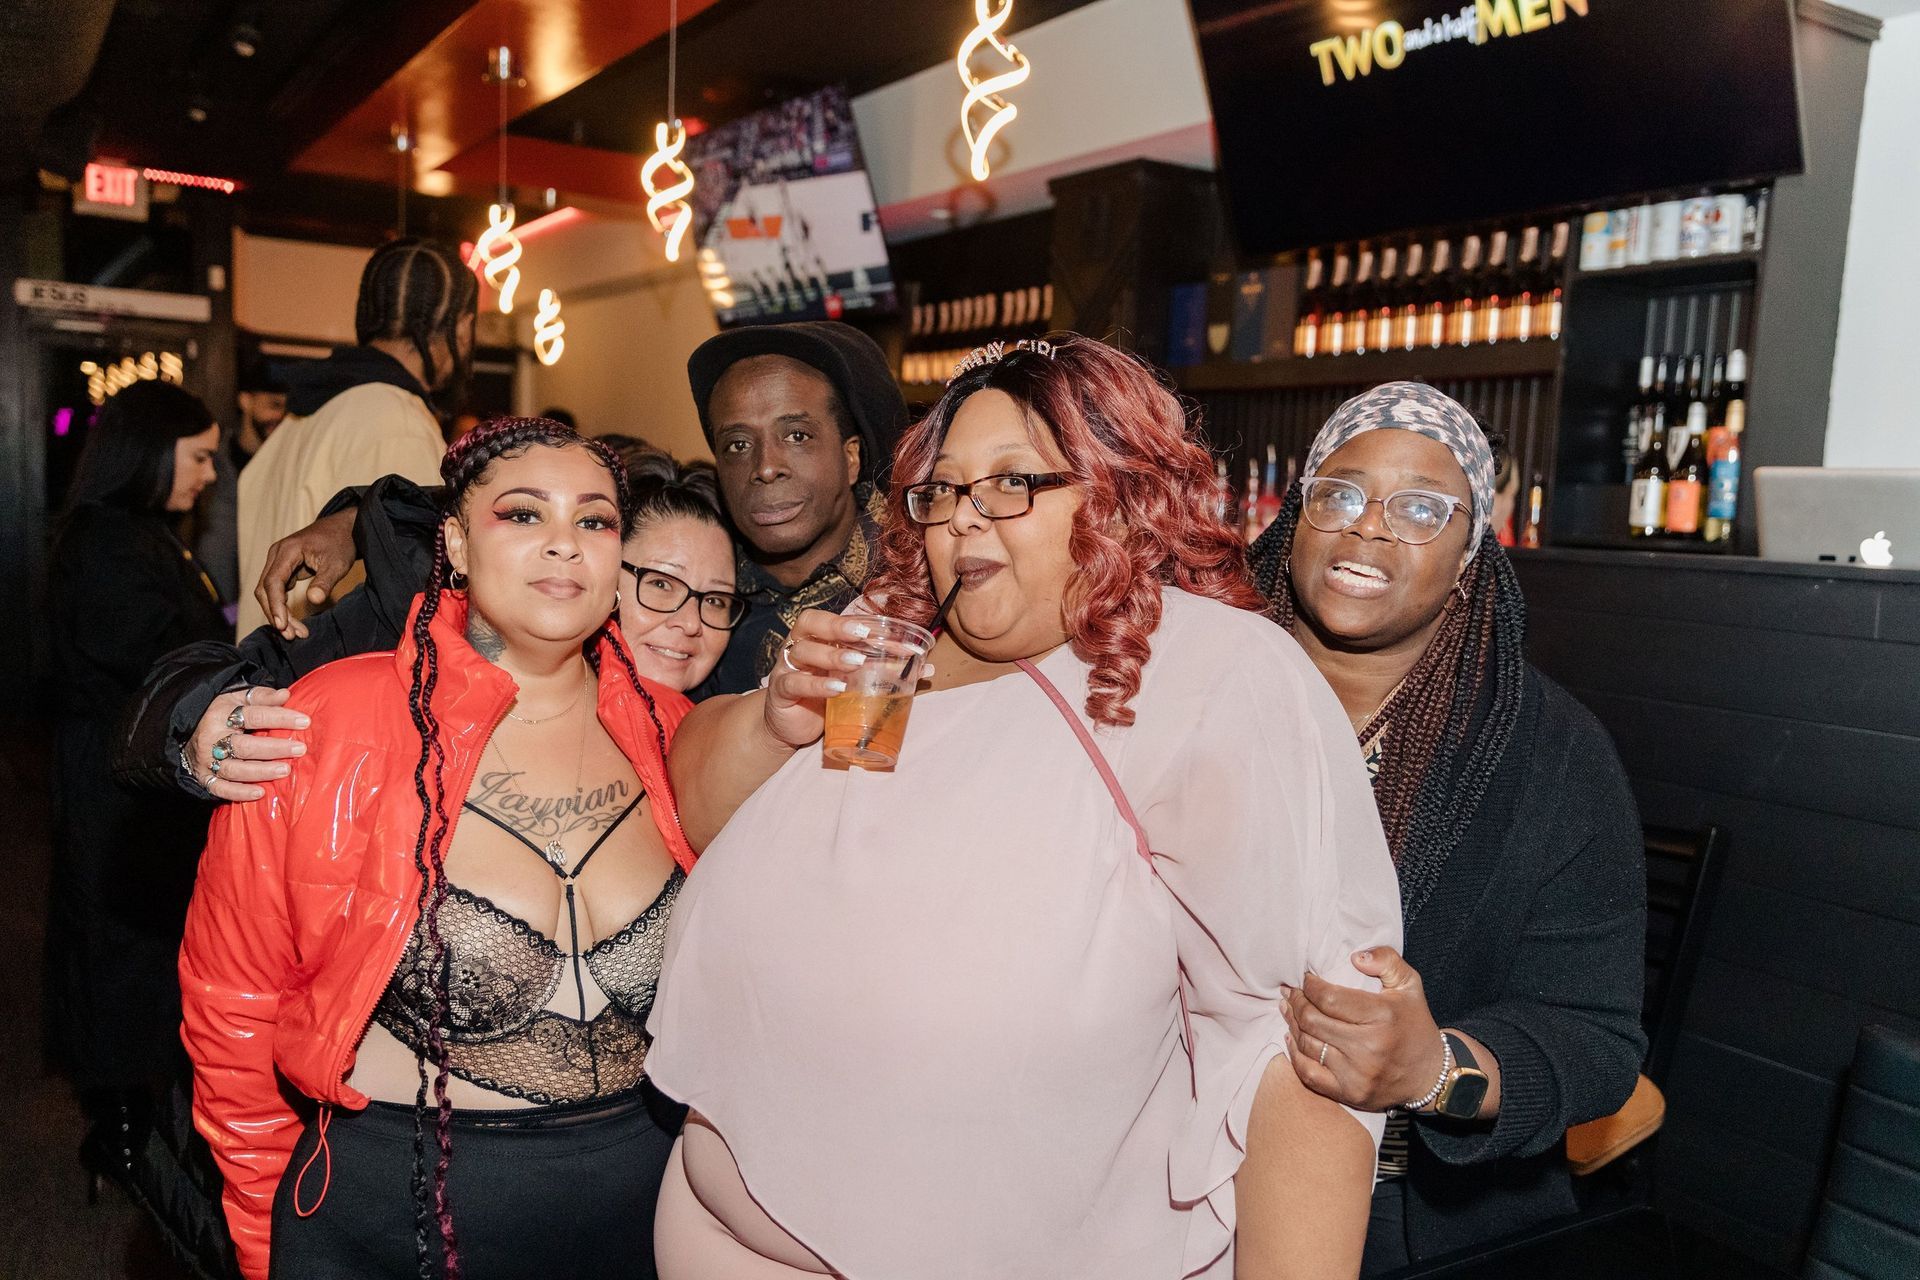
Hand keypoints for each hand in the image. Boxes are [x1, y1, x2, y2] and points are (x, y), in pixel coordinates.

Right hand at [189, 687, 310, 801]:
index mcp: (221, 715)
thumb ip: (261, 697)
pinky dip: (239, 793)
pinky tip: (260, 793)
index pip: (254, 716)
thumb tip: (285, 695)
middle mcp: (211, 739)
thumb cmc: (220, 714)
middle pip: (245, 746)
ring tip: (285, 771)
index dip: (280, 718)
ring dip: (261, 772)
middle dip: (274, 748)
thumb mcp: (236, 698)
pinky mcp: (203, 777)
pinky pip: (220, 788)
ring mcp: (206, 760)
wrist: (186, 732)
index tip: (305, 721)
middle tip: (300, 749)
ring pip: (235, 769)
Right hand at [255, 508, 357, 639]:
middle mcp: (277, 554)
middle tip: (292, 636)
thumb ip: (325, 582)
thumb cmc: (341, 543)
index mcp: (287, 550)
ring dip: (278, 613)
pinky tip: (293, 622)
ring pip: (269, 592)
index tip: (282, 625)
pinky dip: (283, 606)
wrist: (345, 528)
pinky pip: (277, 590)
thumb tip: (314, 600)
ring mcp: (278, 561)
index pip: (272, 582)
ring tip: (295, 633)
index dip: (275, 605)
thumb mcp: (337, 564)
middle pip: (265, 589)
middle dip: (276, 614)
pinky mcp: (283, 568)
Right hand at [761, 611, 875, 749]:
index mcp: (817, 638)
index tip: (881, 630)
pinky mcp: (780, 692)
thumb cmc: (825, 696)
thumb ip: (886, 672)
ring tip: (855, 663)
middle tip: (862, 635)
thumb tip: (926, 669)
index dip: (854, 621)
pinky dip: (815, 685)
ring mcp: (787, 668)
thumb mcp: (854, 681)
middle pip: (810, 624)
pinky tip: (836, 688)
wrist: (794, 726)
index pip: (832, 619)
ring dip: (830, 655)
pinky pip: (793, 683)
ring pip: (802, 651)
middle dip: (837, 626)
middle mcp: (799, 646)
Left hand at [1283, 946, 1446, 1112]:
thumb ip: (1386, 961)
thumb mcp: (1409, 985)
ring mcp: (1358, 1074)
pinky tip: (1291, 1039)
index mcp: (1382, 1016)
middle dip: (1296, 1002)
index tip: (1305, 979)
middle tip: (1290, 992)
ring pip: (1308, 1045)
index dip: (1310, 986)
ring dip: (1292, 1024)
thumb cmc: (1414, 1024)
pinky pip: (1309, 1075)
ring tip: (1287, 1009)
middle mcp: (1369, 1047)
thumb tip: (1355, 957)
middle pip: (1313, 1021)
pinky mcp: (1350, 1094)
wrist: (1429, 1075)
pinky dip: (1295, 1055)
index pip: (1329, 999)